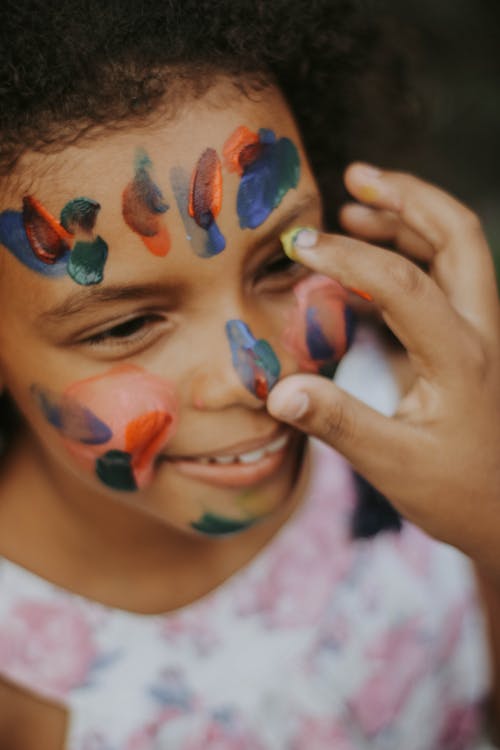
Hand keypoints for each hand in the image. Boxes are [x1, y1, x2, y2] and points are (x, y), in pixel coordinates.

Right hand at [268, 164, 499, 578]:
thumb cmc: (459, 494)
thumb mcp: (394, 466)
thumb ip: (338, 423)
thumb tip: (278, 390)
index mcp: (463, 357)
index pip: (404, 283)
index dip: (348, 258)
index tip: (299, 248)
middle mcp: (483, 331)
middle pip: (458, 234)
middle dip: (406, 197)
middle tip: (354, 178)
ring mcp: (483, 333)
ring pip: (458, 249)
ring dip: (410, 217)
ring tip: (356, 206)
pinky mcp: (472, 342)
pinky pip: (445, 279)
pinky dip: (409, 255)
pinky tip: (368, 266)